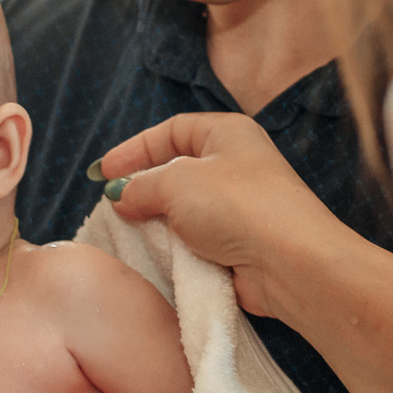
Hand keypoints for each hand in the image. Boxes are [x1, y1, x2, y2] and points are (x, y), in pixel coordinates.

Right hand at [95, 112, 345, 322]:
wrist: (290, 261)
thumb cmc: (235, 205)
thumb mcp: (176, 183)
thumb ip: (140, 186)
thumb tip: (120, 196)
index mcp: (227, 134)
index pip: (172, 131)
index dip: (135, 149)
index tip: (103, 174)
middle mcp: (236, 165)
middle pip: (177, 170)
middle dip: (142, 186)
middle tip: (111, 203)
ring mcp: (238, 207)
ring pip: (184, 208)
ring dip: (156, 219)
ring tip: (127, 230)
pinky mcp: (238, 244)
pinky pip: (195, 239)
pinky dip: (174, 246)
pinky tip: (154, 253)